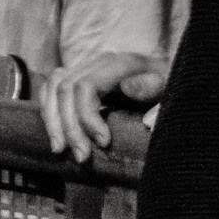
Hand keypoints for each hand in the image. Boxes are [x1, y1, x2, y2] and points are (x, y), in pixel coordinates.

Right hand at [38, 52, 165, 162]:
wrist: (167, 76)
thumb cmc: (169, 86)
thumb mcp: (170, 86)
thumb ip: (154, 87)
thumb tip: (129, 89)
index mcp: (119, 62)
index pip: (85, 86)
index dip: (87, 117)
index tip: (103, 143)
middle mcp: (97, 60)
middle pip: (66, 89)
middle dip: (70, 127)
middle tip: (82, 157)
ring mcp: (86, 66)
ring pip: (54, 88)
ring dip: (54, 122)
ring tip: (61, 151)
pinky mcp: (78, 76)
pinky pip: (52, 88)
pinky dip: (49, 111)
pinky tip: (56, 135)